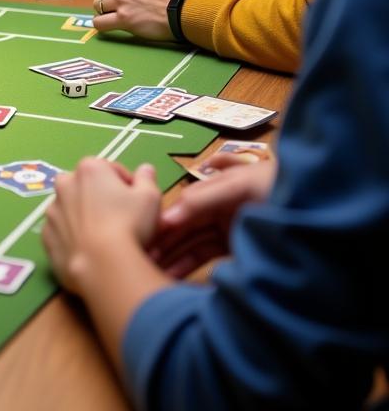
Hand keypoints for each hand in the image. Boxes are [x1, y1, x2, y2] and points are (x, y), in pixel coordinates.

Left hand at [42, 159, 159, 295]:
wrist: (103, 266)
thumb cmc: (129, 226)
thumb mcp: (149, 198)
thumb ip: (146, 179)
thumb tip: (146, 169)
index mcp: (88, 169)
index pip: (110, 169)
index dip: (126, 183)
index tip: (135, 200)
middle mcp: (64, 184)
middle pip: (87, 186)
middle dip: (101, 197)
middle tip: (120, 218)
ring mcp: (52, 210)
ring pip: (71, 208)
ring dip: (84, 216)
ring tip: (104, 237)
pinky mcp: (46, 236)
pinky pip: (61, 231)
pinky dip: (72, 236)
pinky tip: (88, 249)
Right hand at [149, 159, 276, 277]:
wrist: (324, 211)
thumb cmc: (281, 190)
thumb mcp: (242, 186)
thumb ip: (204, 197)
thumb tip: (168, 217)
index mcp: (219, 187)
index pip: (183, 208)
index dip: (163, 223)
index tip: (141, 238)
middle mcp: (220, 208)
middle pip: (185, 227)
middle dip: (163, 243)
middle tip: (139, 261)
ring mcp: (230, 231)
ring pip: (192, 244)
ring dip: (172, 257)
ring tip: (150, 273)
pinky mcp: (238, 251)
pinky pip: (207, 257)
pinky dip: (188, 265)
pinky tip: (171, 276)